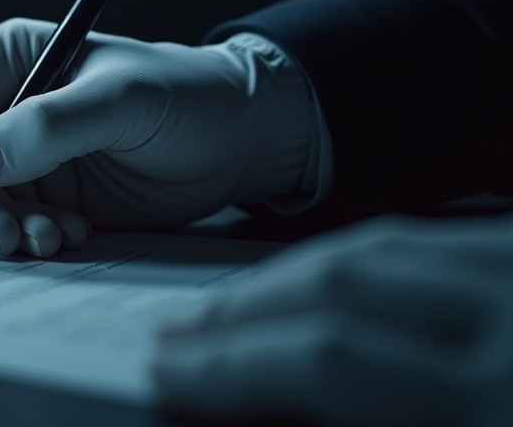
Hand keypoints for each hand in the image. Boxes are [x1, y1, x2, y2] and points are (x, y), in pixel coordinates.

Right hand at [0, 18, 317, 256]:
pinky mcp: (44, 198)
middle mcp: (1, 109)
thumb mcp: (122, 99)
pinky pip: (10, 227)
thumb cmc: (185, 93)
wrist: (239, 140)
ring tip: (52, 236)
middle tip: (9, 231)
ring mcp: (20, 158)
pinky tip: (74, 233)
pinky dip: (31, 239)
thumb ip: (51, 125)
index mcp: (5, 61)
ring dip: (3, 228)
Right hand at [154, 214, 512, 426]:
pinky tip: (318, 283)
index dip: (228, 368)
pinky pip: (434, 239)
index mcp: (490, 408)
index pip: (326, 361)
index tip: (168, 375)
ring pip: (381, 247)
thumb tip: (230, 409)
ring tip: (229, 309)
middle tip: (176, 336)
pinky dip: (359, 259)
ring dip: (289, 278)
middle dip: (240, 311)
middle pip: (342, 285)